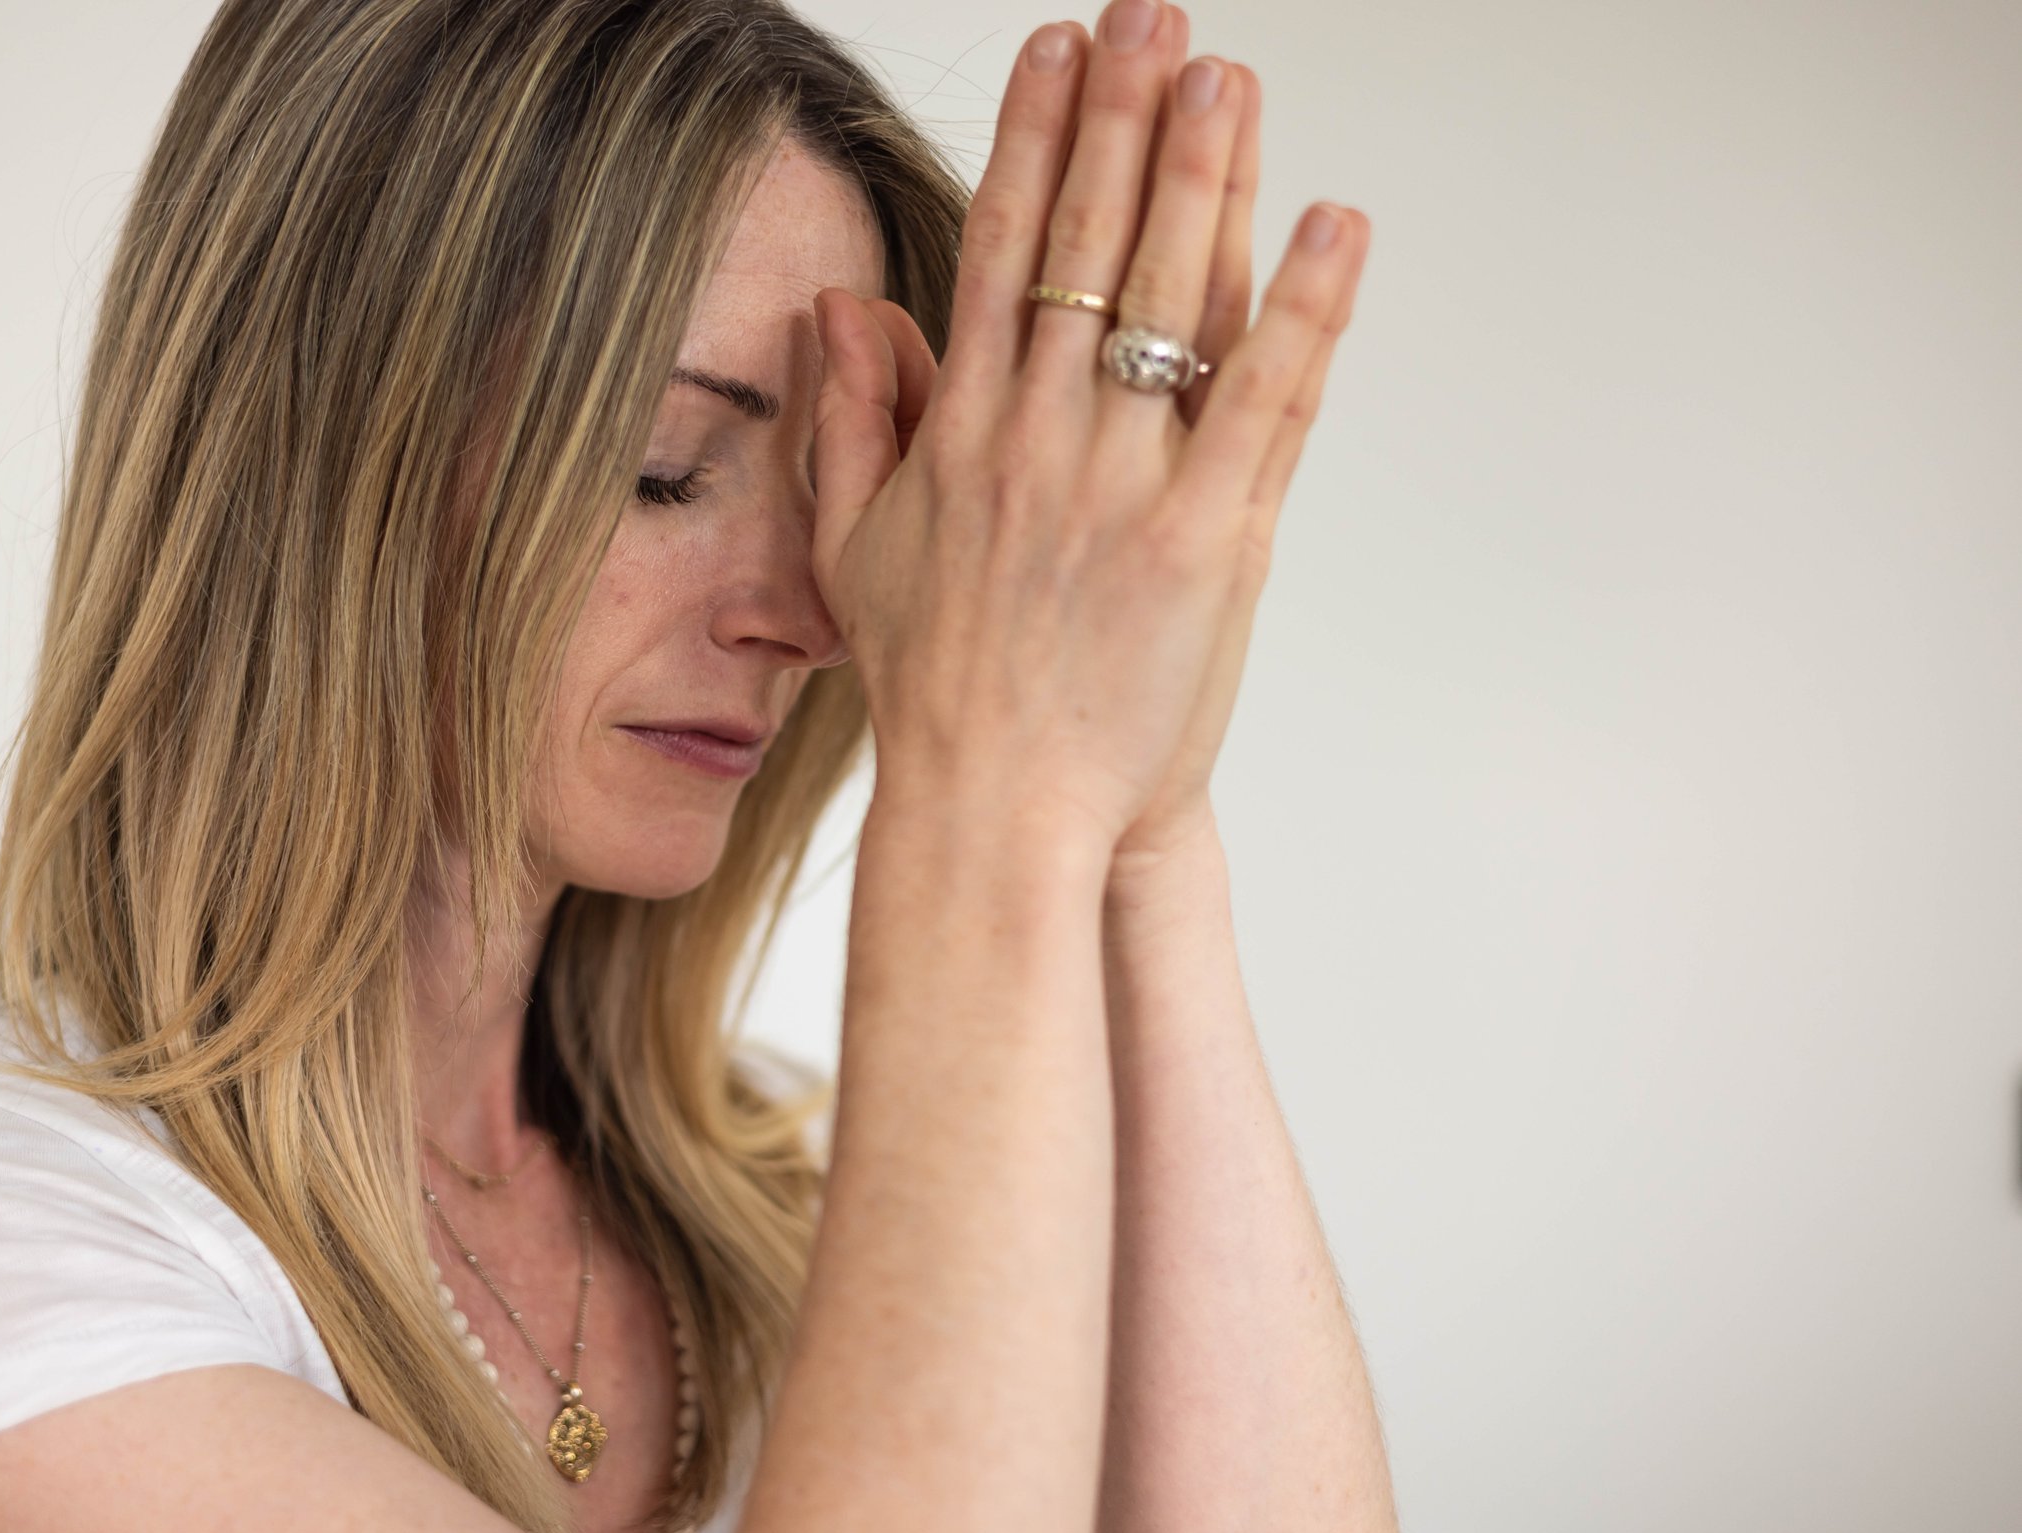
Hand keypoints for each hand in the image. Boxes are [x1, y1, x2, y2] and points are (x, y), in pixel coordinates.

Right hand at [808, 0, 1370, 856]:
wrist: (995, 810)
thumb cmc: (935, 690)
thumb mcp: (855, 549)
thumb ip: (852, 420)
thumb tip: (843, 308)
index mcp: (959, 433)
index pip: (996, 252)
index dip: (1034, 142)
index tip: (1060, 53)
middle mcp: (1036, 438)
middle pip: (1086, 247)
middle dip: (1122, 118)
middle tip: (1153, 18)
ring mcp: (1122, 484)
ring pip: (1169, 299)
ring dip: (1206, 175)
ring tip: (1230, 77)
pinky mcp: (1206, 540)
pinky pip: (1265, 400)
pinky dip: (1302, 307)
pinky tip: (1332, 223)